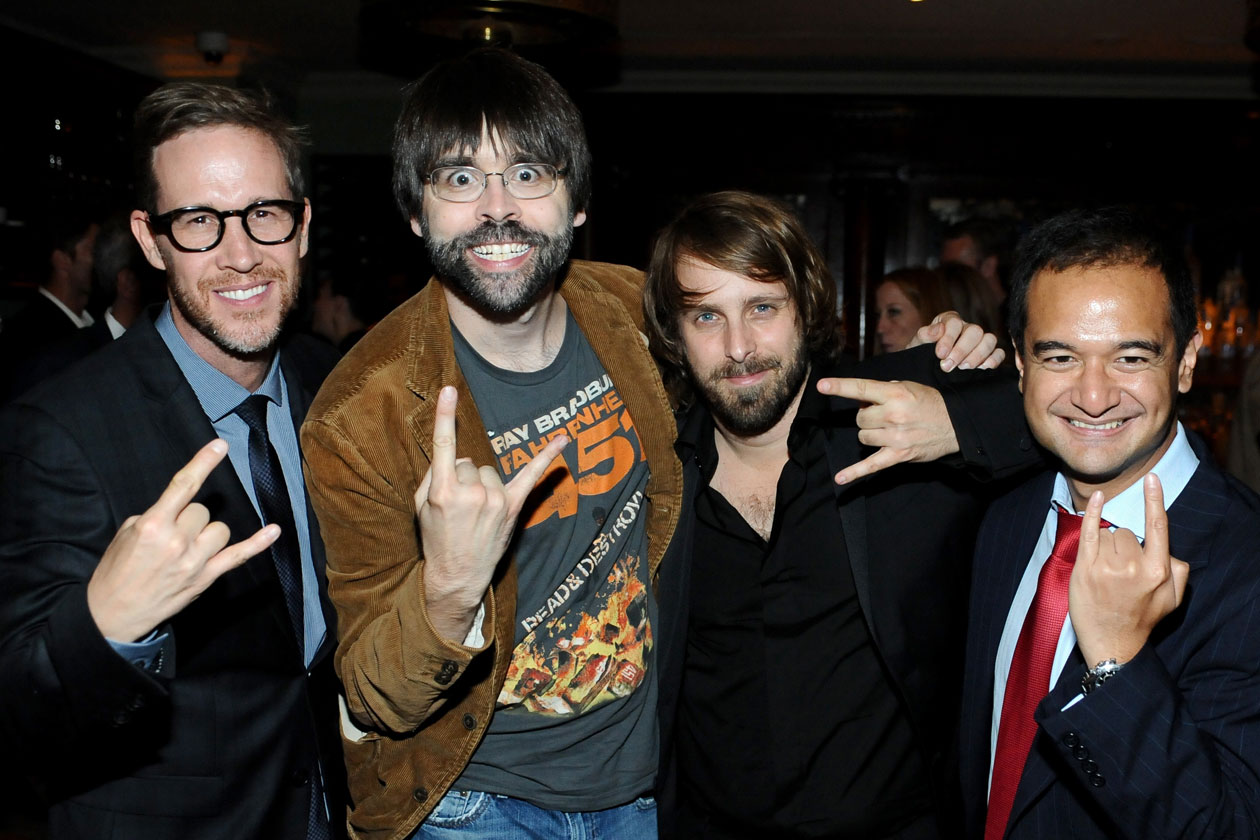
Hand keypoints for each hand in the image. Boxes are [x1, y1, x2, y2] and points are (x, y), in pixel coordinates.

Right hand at [87, 439, 279, 642]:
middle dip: (189, 518)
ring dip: (206, 534)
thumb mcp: (126, 534)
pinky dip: (258, 543)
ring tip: (186, 550)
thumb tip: (179, 508)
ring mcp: (195, 561)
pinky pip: (239, 556)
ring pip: (220, 529)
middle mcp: (177, 541)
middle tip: (170, 537)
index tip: (220, 445)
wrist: (112, 615)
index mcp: (153, 525)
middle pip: (202, 511)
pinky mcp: (206, 578)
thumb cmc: (116, 571)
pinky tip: (274, 530)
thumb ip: (156, 516)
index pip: (183, 485)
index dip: (203, 463)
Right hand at [416, 386, 568, 641]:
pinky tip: (563, 438)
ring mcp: (495, 500)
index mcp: (443, 491)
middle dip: (462, 478)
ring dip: (482, 484)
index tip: (449, 389)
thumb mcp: (420, 508)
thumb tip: (453, 456)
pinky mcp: (513, 507)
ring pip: (489, 470)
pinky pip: (532, 475)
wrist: (457, 576)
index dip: (445, 415)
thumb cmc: (436, 539)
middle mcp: (471, 492)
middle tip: (458, 507)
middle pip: (468, 462)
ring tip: (475, 512)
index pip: (443, 445)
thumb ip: (433, 476)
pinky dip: (548, 456)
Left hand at [816, 377, 957, 483]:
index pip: (861, 388)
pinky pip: (871, 466)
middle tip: (885, 414)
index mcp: (895, 393)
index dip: (839, 387)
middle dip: (868, 416)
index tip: (822, 386)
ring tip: (889, 430)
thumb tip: (862, 400)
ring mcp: (895, 437)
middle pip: (860, 418)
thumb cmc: (929, 403)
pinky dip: (854, 473)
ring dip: (870, 434)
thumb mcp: (908, 386)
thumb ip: (883, 390)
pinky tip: (840, 479)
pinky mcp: (898, 455)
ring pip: (862, 437)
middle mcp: (893, 414)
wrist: (956, 424)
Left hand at [908, 310, 1003, 371]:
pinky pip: (999, 353)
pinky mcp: (988, 355)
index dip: (949, 338)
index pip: (955, 322)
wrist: (925, 371)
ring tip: (963, 368)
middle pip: (975, 331)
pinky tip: (982, 368)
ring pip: (990, 340)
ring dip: (977, 355)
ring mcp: (979, 342)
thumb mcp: (918, 344)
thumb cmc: (921, 354)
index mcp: (949, 321)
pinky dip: (994, 360)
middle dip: (962, 350)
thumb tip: (938, 329)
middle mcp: (966, 328)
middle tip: (947, 366)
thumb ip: (925, 335)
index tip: (940, 354)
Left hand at [1069, 475, 1189, 666]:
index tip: (1152, 478)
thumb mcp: (1173, 599)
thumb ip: (1178, 570)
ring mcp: (1106, 567)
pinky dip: (1092, 513)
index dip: (1155, 500)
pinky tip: (1097, 500)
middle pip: (1127, 532)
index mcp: (1158, 571)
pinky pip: (1088, 531)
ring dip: (1107, 546)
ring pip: (1108, 534)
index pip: (1158, 527)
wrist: (1113, 643)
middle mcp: (1133, 567)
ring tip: (1107, 573)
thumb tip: (1168, 549)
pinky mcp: (1085, 569)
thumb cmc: (1142, 618)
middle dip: (1124, 545)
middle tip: (1121, 572)